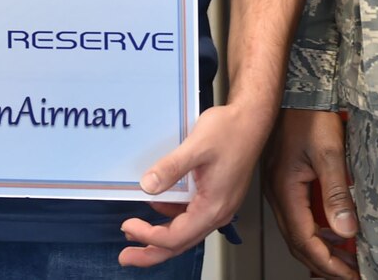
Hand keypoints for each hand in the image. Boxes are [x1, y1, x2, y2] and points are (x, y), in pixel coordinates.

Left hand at [118, 102, 274, 268]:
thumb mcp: (196, 147)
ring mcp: (218, 205)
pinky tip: (156, 208)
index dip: (148, 236)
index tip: (128, 225)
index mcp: (214, 206)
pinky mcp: (215, 195)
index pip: (176, 236)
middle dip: (151, 252)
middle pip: (180, 243)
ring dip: (159, 237)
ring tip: (135, 234)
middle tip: (126, 257)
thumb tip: (148, 187)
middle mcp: (217, 212)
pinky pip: (190, 216)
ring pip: (185, 232)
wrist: (251, 120)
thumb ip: (171, 169)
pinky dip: (171, 218)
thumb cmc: (230, 131)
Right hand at [265, 108, 359, 278]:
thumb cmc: (307, 113)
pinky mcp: (285, 181)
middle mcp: (278, 194)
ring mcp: (279, 188)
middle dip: (324, 263)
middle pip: (298, 242)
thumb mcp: (329, 152)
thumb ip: (336, 193)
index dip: (328, 262)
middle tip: (350, 273)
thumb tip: (346, 230)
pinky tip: (332, 231)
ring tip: (346, 259)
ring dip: (320, 249)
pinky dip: (315, 231)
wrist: (294, 89)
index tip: (349, 274)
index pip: (305, 240)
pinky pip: (298, 216)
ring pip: (297, 232)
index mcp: (285, 190)